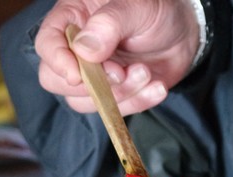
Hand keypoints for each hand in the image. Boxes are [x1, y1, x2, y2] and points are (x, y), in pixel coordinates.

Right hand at [34, 0, 199, 114]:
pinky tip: (157, 86)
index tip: (77, 74)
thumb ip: (109, 23)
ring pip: (85, 101)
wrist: (185, 30)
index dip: (57, 61)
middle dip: (90, 84)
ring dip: (119, 94)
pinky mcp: (114, 94)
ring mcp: (94, 76)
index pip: (47, 44)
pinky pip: (114, 111)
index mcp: (73, 19)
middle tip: (120, 72)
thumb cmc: (156, 8)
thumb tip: (84, 50)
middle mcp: (77, 50)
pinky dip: (138, 102)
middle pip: (55, 80)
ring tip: (145, 72)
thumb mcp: (136, 5)